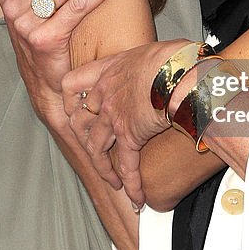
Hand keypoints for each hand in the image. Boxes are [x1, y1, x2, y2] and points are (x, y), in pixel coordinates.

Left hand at [63, 39, 186, 204]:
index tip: (74, 109)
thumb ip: (151, 63)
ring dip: (104, 169)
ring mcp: (113, 117)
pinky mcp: (130, 136)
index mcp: (108, 70)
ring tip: (113, 182)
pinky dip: (131, 184)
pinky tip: (136, 198)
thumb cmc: (172, 57)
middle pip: (80, 122)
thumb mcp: (154, 51)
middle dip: (85, 141)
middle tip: (96, 153)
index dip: (70, 100)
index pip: (72, 84)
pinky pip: (126, 165)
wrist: (178, 71)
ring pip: (96, 148)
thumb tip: (171, 66)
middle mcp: (105, 94)